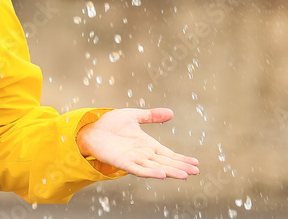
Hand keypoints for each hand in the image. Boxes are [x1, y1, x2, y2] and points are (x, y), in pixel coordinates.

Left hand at [76, 108, 198, 178]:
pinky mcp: (122, 162)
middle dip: (180, 167)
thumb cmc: (111, 124)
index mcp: (147, 145)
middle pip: (165, 162)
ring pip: (155, 167)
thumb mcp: (133, 116)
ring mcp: (133, 159)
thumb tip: (171, 112)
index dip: (181, 159)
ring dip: (169, 171)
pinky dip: (149, 172)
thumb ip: (151, 115)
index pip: (168, 154)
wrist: (91, 128)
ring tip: (184, 175)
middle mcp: (142, 154)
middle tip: (196, 172)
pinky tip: (161, 175)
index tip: (196, 163)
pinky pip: (137, 169)